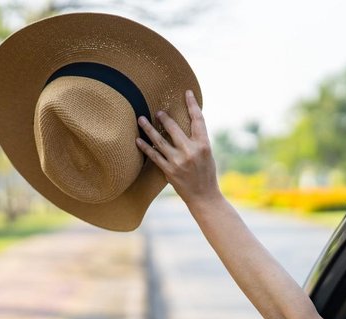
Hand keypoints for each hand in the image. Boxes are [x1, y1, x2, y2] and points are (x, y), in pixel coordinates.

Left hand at [136, 90, 220, 206]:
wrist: (204, 197)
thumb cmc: (206, 174)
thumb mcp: (207, 154)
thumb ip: (197, 140)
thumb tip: (186, 126)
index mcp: (204, 145)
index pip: (198, 120)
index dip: (192, 105)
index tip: (187, 93)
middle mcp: (191, 151)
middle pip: (174, 128)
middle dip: (164, 118)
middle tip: (157, 111)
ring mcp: (178, 161)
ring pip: (160, 141)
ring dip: (149, 129)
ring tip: (141, 119)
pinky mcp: (169, 171)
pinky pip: (154, 156)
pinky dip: (145, 147)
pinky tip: (138, 140)